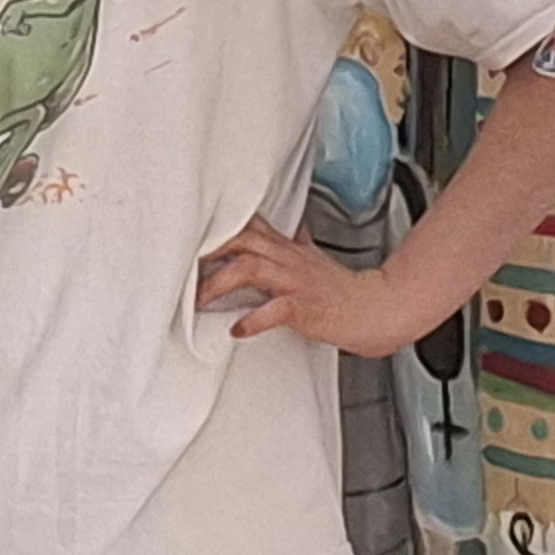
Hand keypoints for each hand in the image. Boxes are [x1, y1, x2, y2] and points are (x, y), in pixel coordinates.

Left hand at [196, 216, 431, 356]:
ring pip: (251, 268)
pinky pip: (275, 309)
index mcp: (285, 247)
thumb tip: (287, 228)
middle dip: (208, 250)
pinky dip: (253, 319)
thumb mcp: (310, 258)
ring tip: (200, 299)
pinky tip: (238, 329)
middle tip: (181, 266)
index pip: (246, 225)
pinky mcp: (304, 307)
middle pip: (241, 239)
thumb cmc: (338, 289)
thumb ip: (292, 242)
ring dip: (220, 282)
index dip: (216, 228)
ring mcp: (295, 281)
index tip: (188, 237)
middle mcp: (286, 258)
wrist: (373, 308)